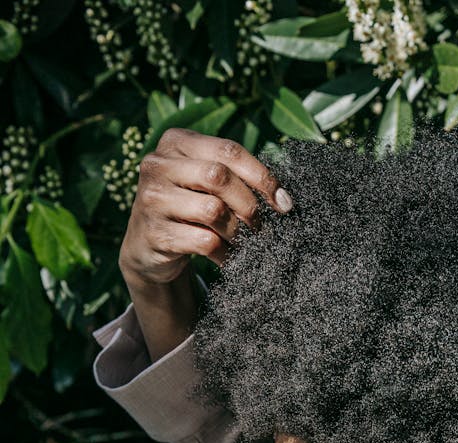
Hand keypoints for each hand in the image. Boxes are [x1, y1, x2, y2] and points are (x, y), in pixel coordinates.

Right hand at [119, 128, 292, 290]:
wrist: (147, 245)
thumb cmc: (187, 208)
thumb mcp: (203, 182)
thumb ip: (232, 176)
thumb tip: (282, 198)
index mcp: (176, 142)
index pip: (228, 151)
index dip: (262, 177)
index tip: (284, 203)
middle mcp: (158, 165)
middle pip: (219, 177)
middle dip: (249, 205)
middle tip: (261, 227)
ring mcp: (153, 199)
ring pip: (213, 211)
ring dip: (237, 232)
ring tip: (243, 242)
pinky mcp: (155, 233)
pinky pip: (205, 242)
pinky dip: (225, 253)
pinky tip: (228, 257)